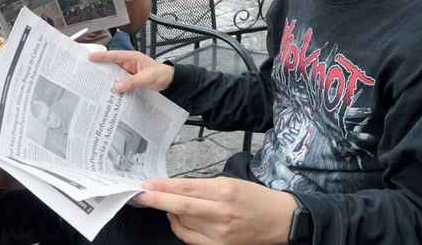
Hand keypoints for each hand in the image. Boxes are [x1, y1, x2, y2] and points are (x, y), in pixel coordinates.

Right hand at [88, 50, 173, 91]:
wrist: (170, 81)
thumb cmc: (161, 74)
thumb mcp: (148, 77)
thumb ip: (133, 81)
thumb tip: (117, 86)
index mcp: (132, 58)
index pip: (114, 55)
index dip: (102, 56)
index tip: (90, 57)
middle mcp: (129, 64)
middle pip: (111, 64)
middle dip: (100, 67)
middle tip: (87, 71)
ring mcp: (129, 72)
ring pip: (114, 74)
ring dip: (107, 79)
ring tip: (94, 83)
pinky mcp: (130, 80)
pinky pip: (119, 82)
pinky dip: (114, 86)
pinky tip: (108, 91)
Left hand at [134, 177, 296, 244]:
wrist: (280, 220)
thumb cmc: (256, 199)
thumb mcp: (231, 182)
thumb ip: (204, 186)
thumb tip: (176, 188)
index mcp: (224, 190)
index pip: (185, 188)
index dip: (163, 186)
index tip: (148, 184)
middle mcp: (221, 212)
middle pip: (180, 206)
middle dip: (157, 199)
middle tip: (141, 194)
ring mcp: (220, 233)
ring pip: (183, 223)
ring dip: (168, 212)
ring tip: (165, 204)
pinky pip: (190, 238)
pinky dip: (179, 228)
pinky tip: (176, 219)